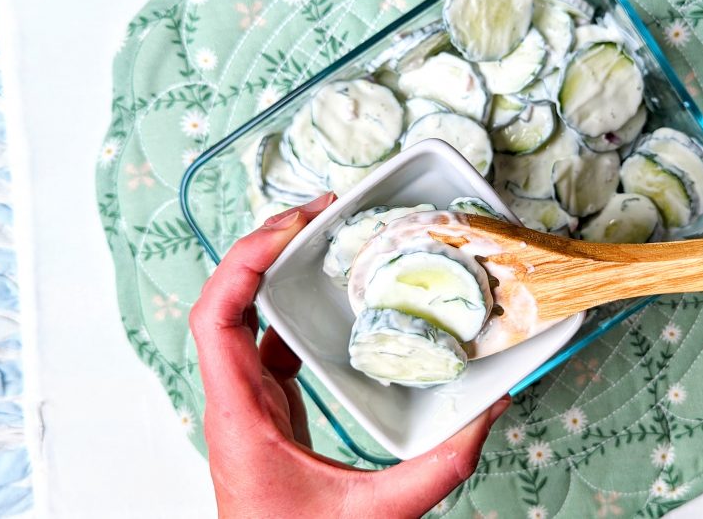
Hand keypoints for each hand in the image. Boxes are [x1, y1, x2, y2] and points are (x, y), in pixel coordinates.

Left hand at [189, 193, 508, 518]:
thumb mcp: (375, 514)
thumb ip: (438, 469)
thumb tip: (487, 414)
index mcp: (241, 415)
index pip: (215, 320)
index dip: (243, 263)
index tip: (288, 229)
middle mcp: (235, 399)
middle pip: (226, 300)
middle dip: (264, 245)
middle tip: (316, 212)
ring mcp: (247, 400)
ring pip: (242, 315)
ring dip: (273, 268)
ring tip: (319, 234)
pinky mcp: (266, 407)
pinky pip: (268, 341)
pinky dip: (291, 306)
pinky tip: (328, 295)